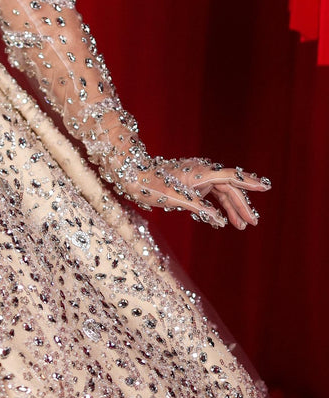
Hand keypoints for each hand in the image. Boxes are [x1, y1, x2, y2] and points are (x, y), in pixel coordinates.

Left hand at [108, 148, 270, 228]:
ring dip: (230, 208)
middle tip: (252, 223)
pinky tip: (223, 220)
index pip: (230, 176)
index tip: (265, 187)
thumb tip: (220, 220)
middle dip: (241, 205)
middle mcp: (201, 171)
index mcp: (199, 172)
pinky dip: (217, 206)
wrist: (131, 175)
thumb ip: (199, 208)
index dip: (248, 182)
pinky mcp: (191, 183)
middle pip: (228, 187)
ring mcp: (197, 176)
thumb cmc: (150, 185)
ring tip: (240, 226)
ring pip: (220, 192)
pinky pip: (210, 194)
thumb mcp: (175, 199)